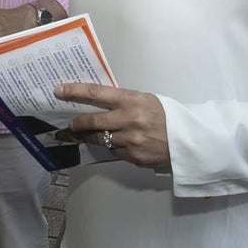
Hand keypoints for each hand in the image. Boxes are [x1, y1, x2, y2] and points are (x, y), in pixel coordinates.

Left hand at [53, 83, 170, 170]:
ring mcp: (129, 140)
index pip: (96, 93)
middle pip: (92, 121)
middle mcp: (128, 120)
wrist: (189, 141)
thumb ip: (123, 101)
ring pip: (100, 138)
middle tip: (70, 124)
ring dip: (91, 137)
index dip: (74, 91)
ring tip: (84, 135)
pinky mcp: (132, 156)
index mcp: (131, 100)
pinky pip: (114, 151)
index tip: (58, 90)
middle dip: (77, 123)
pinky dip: (112, 146)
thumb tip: (99, 103)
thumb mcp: (145, 100)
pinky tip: (118, 143)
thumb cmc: (166, 115)